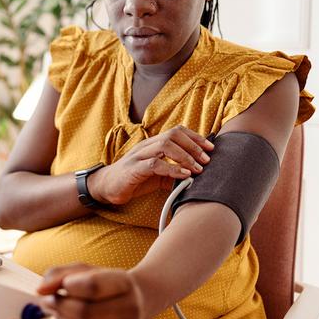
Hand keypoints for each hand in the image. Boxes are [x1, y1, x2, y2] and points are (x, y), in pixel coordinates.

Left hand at [37, 263, 146, 318]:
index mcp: (124, 283)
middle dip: (59, 306)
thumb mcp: (85, 270)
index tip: (62, 285)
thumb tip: (40, 290)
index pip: (92, 286)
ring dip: (62, 318)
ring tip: (60, 309)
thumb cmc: (105, 283)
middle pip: (84, 312)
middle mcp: (130, 308)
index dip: (69, 285)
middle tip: (47, 301)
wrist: (139, 300)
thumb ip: (59, 274)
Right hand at [90, 125, 213, 204]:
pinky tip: (183, 176)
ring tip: (197, 168)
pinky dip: (172, 169)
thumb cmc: (134, 179)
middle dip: (193, 145)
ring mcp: (139, 155)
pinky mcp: (133, 169)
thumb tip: (196, 176)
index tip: (211, 148)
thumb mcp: (158, 175)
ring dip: (185, 156)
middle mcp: (146, 145)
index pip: (176, 131)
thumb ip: (174, 172)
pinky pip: (155, 164)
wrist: (107, 187)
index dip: (195, 137)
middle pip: (173, 134)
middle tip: (206, 159)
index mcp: (153, 144)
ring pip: (165, 145)